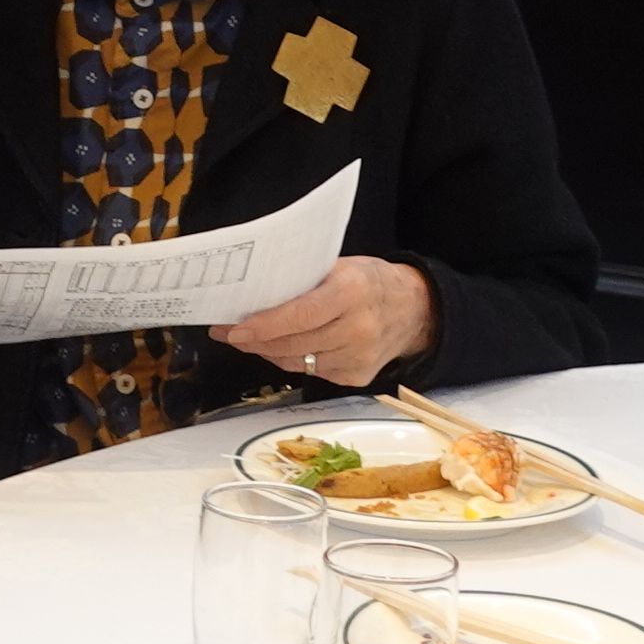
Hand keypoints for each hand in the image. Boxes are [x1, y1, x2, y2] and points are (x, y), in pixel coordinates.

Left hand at [215, 254, 435, 387]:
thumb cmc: (370, 281)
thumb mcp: (341, 266)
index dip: (263, 326)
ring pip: (298, 362)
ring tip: (248, 340)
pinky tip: (281, 348)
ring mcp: (359, 357)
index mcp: (352, 292)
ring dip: (269, 352)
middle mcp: (358, 328)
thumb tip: (256, 293)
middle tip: (229, 333)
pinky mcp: (357, 376)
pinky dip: (293, 360)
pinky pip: (312, 372)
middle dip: (255, 341)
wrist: (415, 309)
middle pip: (294, 343)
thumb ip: (304, 280)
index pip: (299, 316)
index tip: (234, 329)